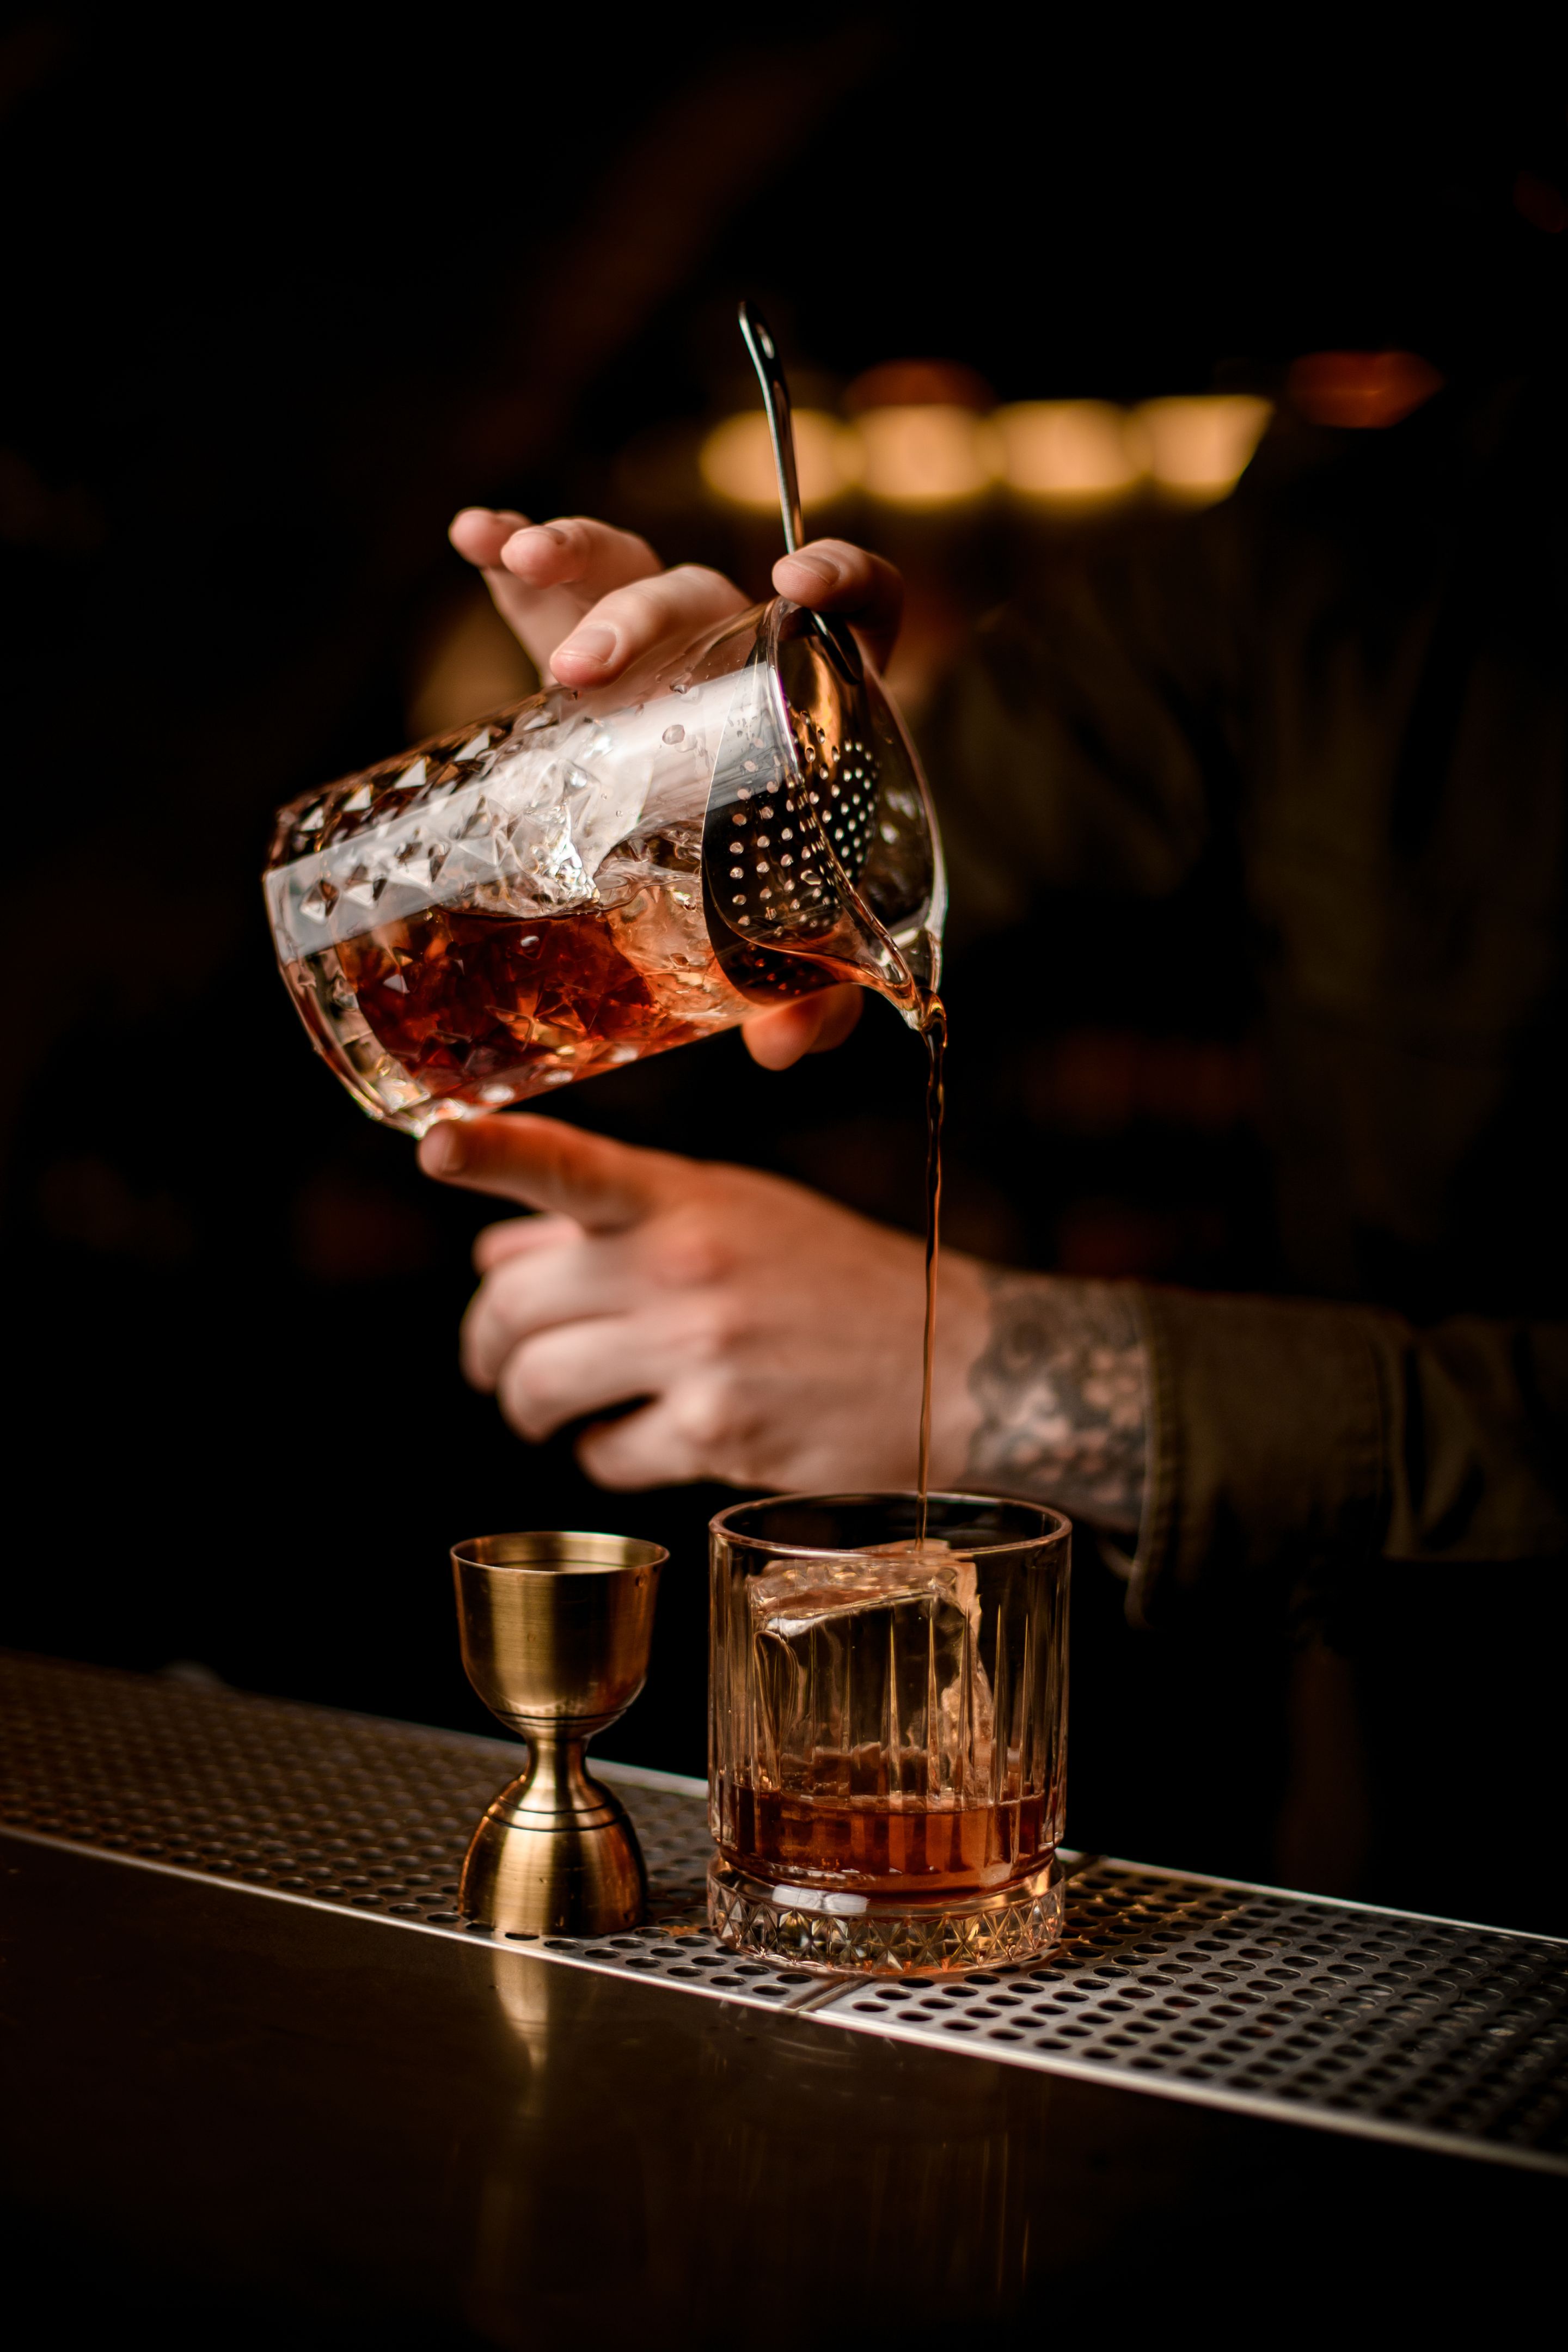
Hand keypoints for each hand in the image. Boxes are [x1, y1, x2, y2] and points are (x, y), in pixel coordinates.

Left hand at [418, 1114, 987, 1493]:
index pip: (568, 1164)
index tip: (433, 1145)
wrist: (948, 1361)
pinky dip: (602, 1455)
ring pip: (540, 1385)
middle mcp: (683, 1265)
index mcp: (683, 1199)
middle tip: (494, 1362)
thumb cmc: (833, 1280)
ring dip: (526, 1406)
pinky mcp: (716, 1432)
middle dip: (487, 1344)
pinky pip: (604, 1455)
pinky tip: (635, 1441)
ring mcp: (698, 1350)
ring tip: (544, 1410)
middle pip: (514, 1306)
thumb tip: (497, 1254)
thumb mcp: (733, 1216)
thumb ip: (616, 1225)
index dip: (489, 1151)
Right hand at [447, 506, 904, 1070]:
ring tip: (515, 560)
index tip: (797, 582)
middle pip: (700, 596)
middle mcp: (741, 651)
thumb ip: (816, 995)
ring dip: (570, 561)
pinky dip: (513, 559)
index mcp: (820, 695)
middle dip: (636, 616)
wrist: (744, 861)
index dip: (843, 575)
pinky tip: (471, 539)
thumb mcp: (805, 944)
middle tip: (583, 670)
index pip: (862, 602)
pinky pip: (553, 594)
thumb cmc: (790, 891)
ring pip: (622, 571)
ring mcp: (663, 645)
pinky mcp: (597, 657)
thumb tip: (786, 1045)